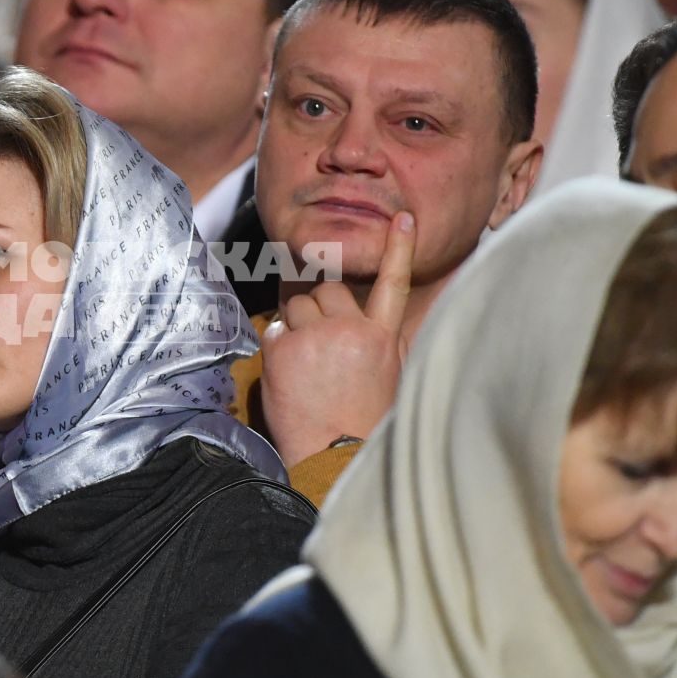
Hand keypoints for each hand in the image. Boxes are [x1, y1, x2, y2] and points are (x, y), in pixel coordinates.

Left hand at [259, 210, 413, 465]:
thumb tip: (363, 320)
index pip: (393, 284)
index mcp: (383, 338)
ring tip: (304, 363)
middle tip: (315, 339)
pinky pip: (274, 328)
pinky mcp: (284, 348)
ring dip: (295, 323)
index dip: (398, 249)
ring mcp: (317, 336)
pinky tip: (289, 374)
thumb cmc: (363, 425)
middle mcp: (352, 329)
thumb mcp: (389, 378)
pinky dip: (277, 345)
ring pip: (296, 303)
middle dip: (316, 305)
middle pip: (326, 289)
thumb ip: (377, 342)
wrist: (336, 459)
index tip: (402, 218)